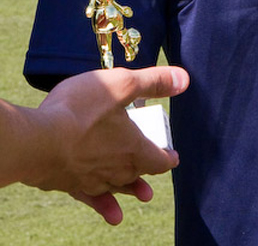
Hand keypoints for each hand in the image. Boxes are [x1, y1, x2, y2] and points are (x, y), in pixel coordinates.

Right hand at [24, 66, 188, 224]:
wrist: (38, 140)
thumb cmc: (81, 110)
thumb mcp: (121, 84)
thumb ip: (152, 82)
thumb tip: (183, 80)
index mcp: (133, 148)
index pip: (158, 160)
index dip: (167, 157)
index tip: (172, 157)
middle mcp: (116, 170)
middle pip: (137, 173)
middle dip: (147, 171)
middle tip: (155, 173)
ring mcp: (92, 180)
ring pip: (117, 187)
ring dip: (130, 189)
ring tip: (142, 195)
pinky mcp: (70, 184)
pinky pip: (92, 198)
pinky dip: (105, 204)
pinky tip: (112, 214)